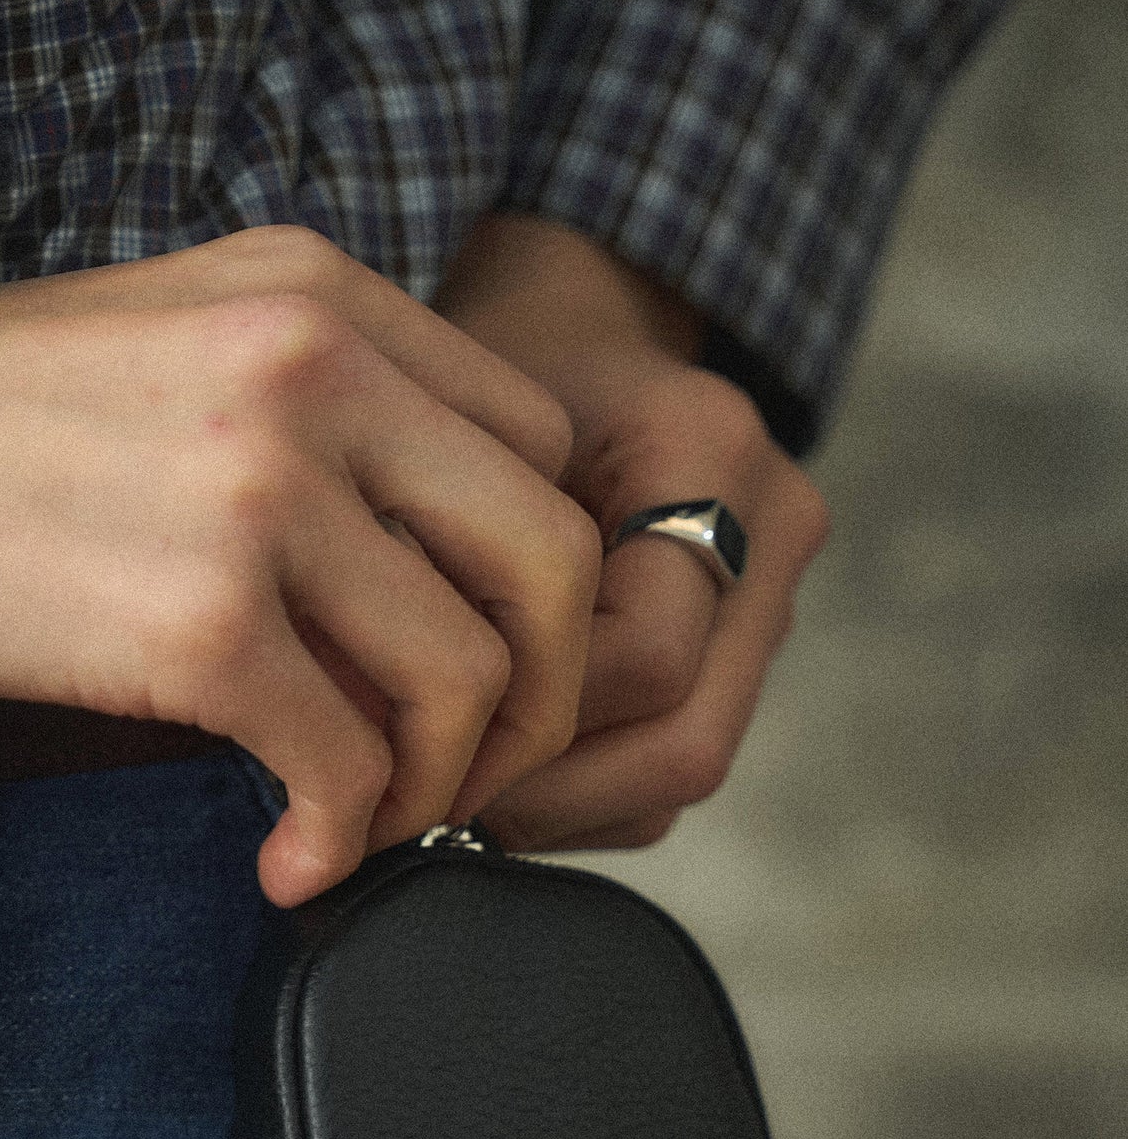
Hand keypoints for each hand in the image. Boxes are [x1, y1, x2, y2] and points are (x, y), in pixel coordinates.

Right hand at [0, 228, 598, 902]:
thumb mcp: (154, 354)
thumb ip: (300, 419)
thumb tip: (404, 580)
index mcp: (317, 295)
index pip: (542, 452)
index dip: (535, 595)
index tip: (469, 684)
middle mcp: (315, 367)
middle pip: (552, 566)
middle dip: (534, 710)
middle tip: (459, 788)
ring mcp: (260, 488)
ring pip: (469, 678)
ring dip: (434, 792)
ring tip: (349, 832)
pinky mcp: (191, 616)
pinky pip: (348, 761)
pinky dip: (338, 841)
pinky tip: (282, 866)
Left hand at [435, 216, 828, 849]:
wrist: (565, 332)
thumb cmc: (483, 373)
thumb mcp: (443, 433)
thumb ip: (431, 554)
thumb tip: (365, 720)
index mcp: (711, 451)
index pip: (644, 656)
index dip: (525, 723)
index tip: (408, 741)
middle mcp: (772, 529)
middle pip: (684, 744)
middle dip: (543, 791)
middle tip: (420, 799)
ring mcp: (773, 597)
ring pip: (675, 776)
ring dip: (552, 806)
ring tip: (438, 791)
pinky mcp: (740, 652)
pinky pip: (661, 774)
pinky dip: (570, 794)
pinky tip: (481, 773)